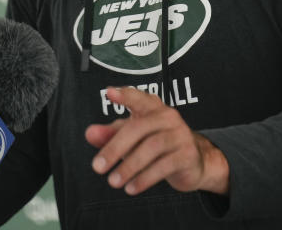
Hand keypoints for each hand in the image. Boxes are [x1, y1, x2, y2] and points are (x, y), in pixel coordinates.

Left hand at [84, 86, 228, 195]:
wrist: (192, 163)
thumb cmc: (156, 144)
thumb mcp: (131, 138)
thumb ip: (110, 134)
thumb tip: (90, 133)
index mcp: (152, 107)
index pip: (138, 98)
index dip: (125, 95)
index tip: (109, 93)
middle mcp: (168, 116)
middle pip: (138, 127)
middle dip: (115, 148)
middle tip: (98, 167)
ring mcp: (180, 134)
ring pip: (151, 147)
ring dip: (129, 166)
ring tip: (113, 181)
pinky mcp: (188, 154)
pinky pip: (164, 165)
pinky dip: (145, 178)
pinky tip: (131, 188)